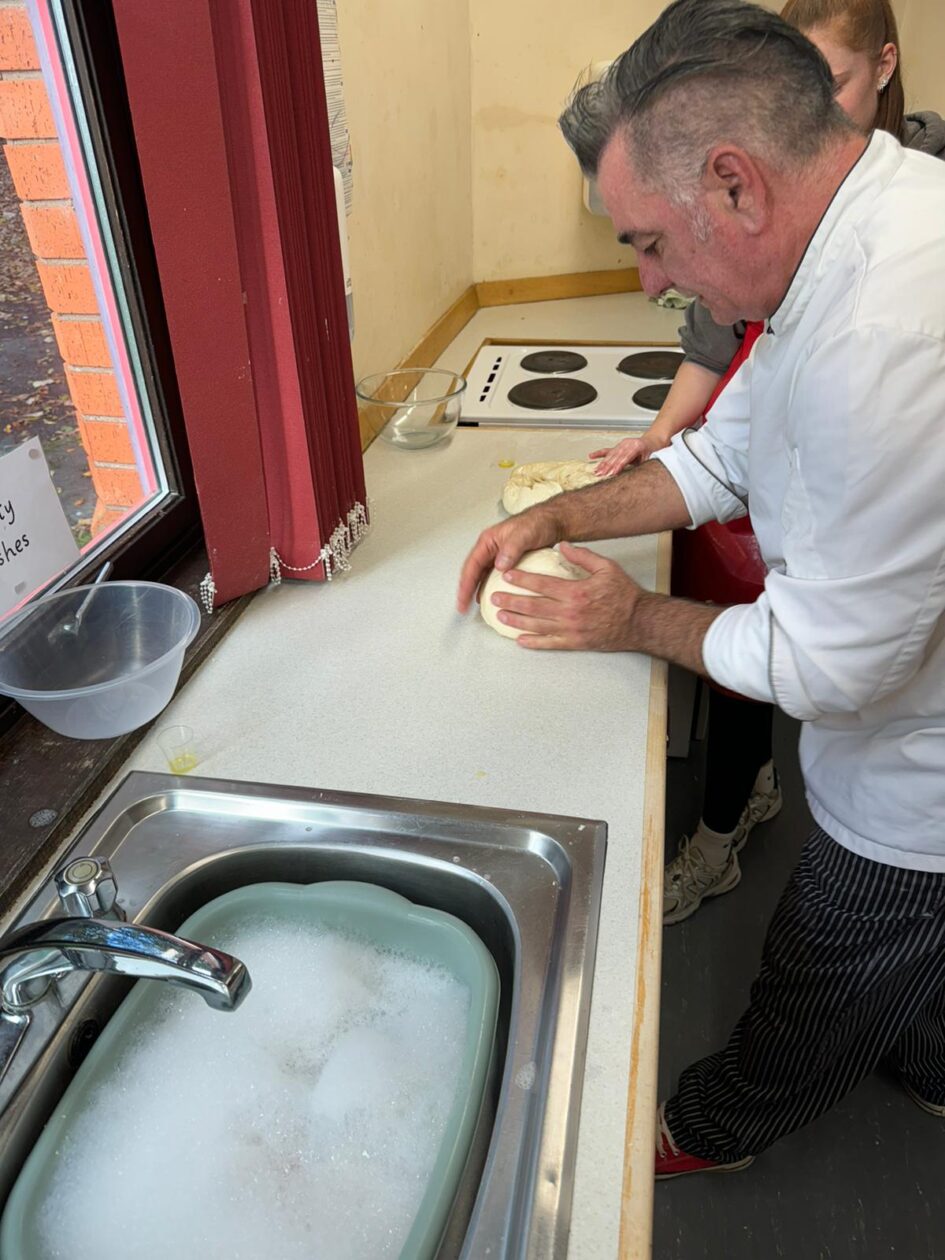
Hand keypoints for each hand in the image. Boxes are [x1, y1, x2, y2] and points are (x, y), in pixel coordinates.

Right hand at [456, 506, 558, 613]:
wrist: (553, 522)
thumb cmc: (538, 523)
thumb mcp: (524, 534)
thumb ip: (511, 548)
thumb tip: (499, 566)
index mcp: (488, 541)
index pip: (472, 565)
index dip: (466, 583)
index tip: (463, 598)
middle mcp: (491, 550)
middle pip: (473, 572)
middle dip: (466, 590)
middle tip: (462, 607)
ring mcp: (499, 557)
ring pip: (482, 576)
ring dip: (476, 591)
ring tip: (472, 607)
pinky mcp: (509, 563)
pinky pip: (495, 578)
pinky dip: (491, 589)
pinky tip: (494, 600)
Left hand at [486, 541, 643, 650]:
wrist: (640, 622)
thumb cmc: (624, 594)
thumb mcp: (607, 568)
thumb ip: (583, 556)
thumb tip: (562, 545)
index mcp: (575, 592)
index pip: (542, 584)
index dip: (521, 579)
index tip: (506, 576)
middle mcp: (570, 612)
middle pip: (533, 606)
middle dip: (511, 601)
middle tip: (494, 597)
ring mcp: (571, 630)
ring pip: (537, 625)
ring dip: (516, 620)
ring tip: (500, 616)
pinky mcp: (575, 643)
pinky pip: (550, 644)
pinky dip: (533, 643)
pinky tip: (520, 640)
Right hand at [589, 432, 667, 476]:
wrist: (653, 441)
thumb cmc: (652, 451)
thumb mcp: (651, 460)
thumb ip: (642, 467)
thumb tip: (636, 477)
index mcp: (637, 446)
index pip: (625, 458)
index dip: (618, 466)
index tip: (612, 473)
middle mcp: (628, 444)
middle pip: (616, 456)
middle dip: (608, 466)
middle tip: (602, 475)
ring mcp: (622, 444)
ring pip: (611, 455)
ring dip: (603, 464)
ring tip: (597, 472)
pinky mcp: (618, 446)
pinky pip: (607, 450)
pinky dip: (599, 454)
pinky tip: (591, 456)